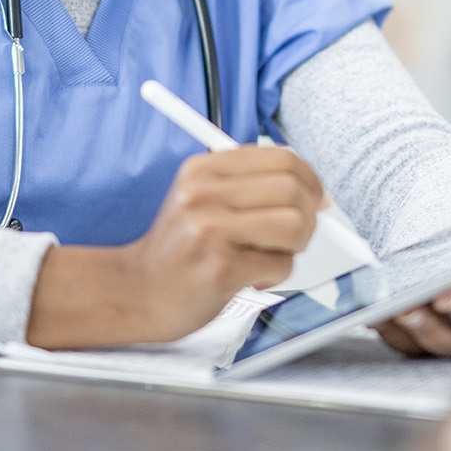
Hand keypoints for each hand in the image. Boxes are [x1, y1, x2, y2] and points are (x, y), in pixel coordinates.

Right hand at [26, 146, 321, 347]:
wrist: (134, 292)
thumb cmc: (178, 250)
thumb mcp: (200, 200)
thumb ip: (248, 186)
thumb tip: (314, 190)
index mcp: (203, 169)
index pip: (280, 158)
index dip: (310, 179)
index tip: (316, 198)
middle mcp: (204, 193)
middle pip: (293, 190)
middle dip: (309, 216)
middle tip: (298, 235)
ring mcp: (210, 230)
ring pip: (294, 226)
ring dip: (295, 247)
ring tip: (273, 256)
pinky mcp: (219, 268)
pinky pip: (280, 265)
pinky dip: (275, 275)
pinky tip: (252, 277)